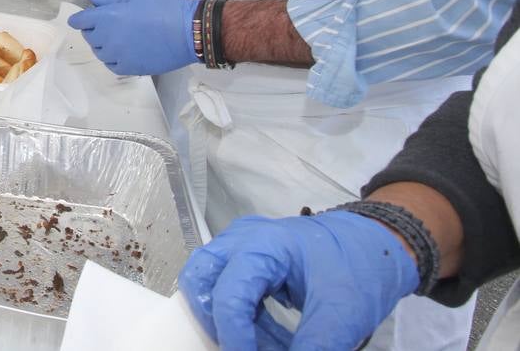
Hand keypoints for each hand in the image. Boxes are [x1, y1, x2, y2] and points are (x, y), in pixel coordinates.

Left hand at [67, 0, 199, 74]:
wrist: (188, 31)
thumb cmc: (163, 7)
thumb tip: (92, 0)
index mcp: (107, 17)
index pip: (80, 21)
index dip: (80, 18)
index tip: (84, 18)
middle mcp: (107, 38)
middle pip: (89, 37)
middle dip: (93, 30)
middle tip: (109, 24)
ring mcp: (117, 56)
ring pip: (99, 52)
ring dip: (103, 45)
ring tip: (119, 37)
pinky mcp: (129, 69)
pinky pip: (112, 65)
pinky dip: (113, 59)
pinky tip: (124, 52)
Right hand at [180, 211, 419, 350]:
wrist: (379, 242)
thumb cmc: (362, 269)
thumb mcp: (342, 316)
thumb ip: (313, 348)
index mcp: (264, 245)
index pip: (229, 294)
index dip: (235, 338)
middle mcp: (242, 240)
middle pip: (200, 281)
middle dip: (217, 325)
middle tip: (243, 347)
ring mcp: (242, 245)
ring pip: (209, 284)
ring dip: (231, 325)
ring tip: (267, 347)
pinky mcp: (249, 256)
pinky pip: (229, 288)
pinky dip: (244, 319)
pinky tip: (273, 341)